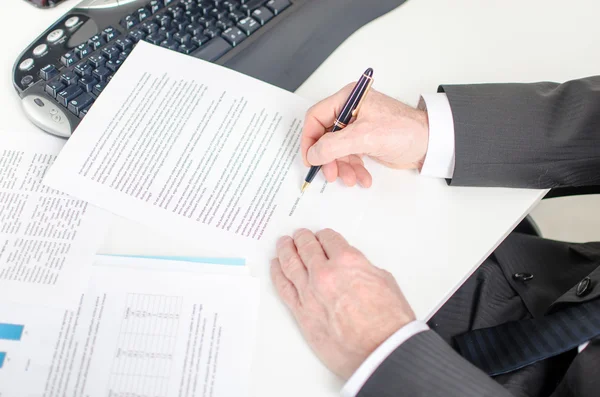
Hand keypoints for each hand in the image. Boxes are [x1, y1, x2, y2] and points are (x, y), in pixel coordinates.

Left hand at [270, 228, 415, 378]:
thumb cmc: (388, 322)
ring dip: (286, 250)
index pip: (329, 240)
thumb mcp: (384, 281)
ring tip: (283, 244)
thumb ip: (363, 269)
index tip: (322, 236)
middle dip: (302, 239)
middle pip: (307, 248)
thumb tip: (353, 269)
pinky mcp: (301, 312)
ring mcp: (310, 293)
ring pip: (290, 263)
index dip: (325, 236)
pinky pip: (283, 287)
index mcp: (348, 261)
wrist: (380, 352)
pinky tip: (276, 266)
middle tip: (299, 235)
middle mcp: (325, 273)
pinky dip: (277, 273)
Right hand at [301, 85, 429, 186]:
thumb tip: (313, 154)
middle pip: (325, 137)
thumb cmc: (404, 130)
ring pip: (337, 151)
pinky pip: (350, 157)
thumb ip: (334, 145)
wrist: (430, 143)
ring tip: (351, 179)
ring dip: (342, 168)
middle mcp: (350, 111)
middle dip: (328, 159)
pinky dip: (354, 170)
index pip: (316, 117)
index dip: (309, 139)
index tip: (310, 159)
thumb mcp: (364, 137)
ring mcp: (358, 127)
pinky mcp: (365, 142)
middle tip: (331, 174)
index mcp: (348, 98)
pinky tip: (363, 178)